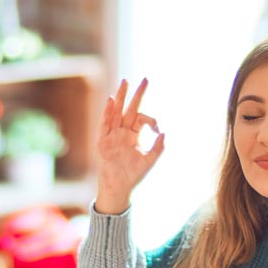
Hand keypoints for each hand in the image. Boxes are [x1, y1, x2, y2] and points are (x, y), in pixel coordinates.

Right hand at [94, 78, 164, 214]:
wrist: (119, 187)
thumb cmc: (133, 175)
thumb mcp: (149, 160)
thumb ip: (158, 147)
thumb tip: (164, 133)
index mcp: (133, 135)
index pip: (142, 119)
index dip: (151, 120)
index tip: (157, 129)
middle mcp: (122, 132)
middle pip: (129, 109)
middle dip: (137, 94)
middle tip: (145, 80)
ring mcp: (111, 135)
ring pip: (116, 112)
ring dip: (120, 97)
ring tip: (125, 82)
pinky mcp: (103, 141)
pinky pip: (104, 124)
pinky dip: (107, 113)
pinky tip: (111, 100)